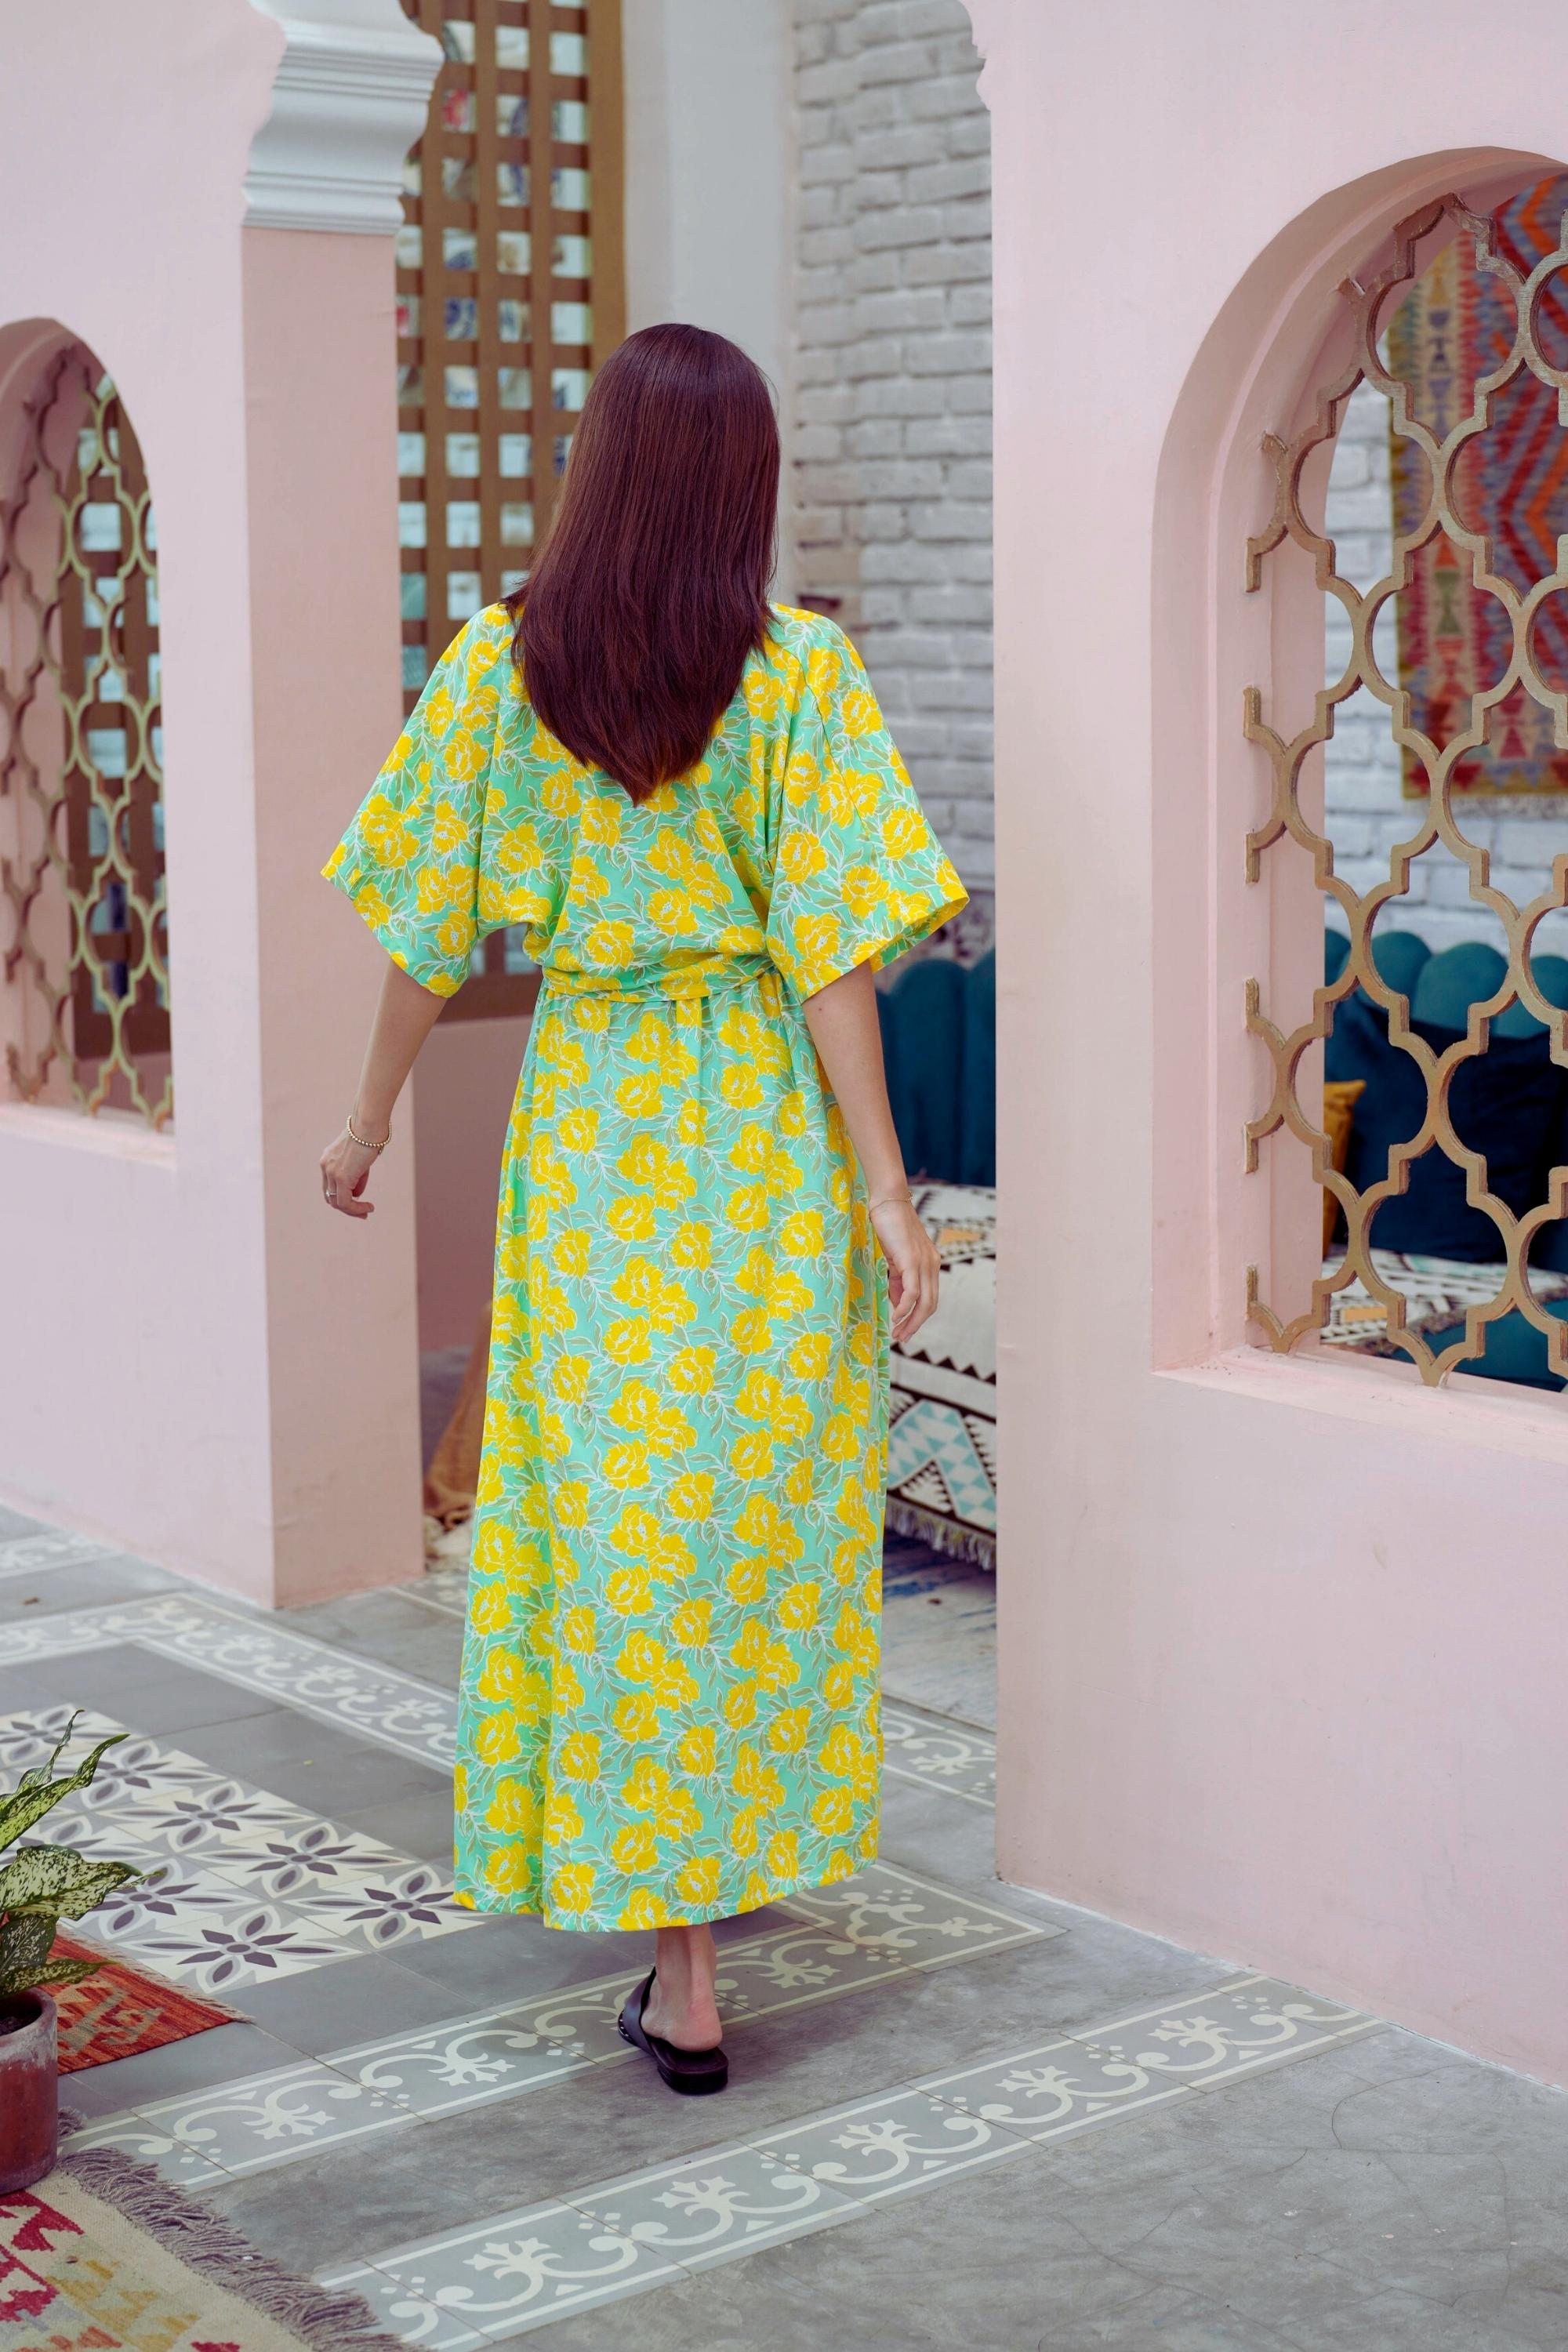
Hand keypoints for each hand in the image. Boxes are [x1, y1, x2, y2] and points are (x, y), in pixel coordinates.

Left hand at [319, 1127, 381, 1219]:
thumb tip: (356, 1194)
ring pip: (337, 1202)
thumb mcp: (360, 1159)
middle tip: (363, 1212)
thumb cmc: (370, 1137)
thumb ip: (356, 1176)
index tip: (359, 1201)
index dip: (342, 1196)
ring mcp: (331, 1172)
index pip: (330, 1185)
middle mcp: (325, 1166)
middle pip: (330, 1196)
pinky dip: (356, 1209)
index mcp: (327, 1159)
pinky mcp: (341, 1177)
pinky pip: (345, 1202)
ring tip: (367, 1211)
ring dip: (353, 1210)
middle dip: (346, 1207)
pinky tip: (368, 1207)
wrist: (369, 1126)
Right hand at [869, 1193, 939, 1345]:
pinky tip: (895, 1316)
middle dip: (916, 1324)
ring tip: (898, 1332)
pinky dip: (905, 1307)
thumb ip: (898, 1280)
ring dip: (911, 1321)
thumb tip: (897, 1304)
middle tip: (901, 1337)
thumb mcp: (894, 1259)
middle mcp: (932, 1265)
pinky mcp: (912, 1261)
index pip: (929, 1298)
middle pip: (930, 1305)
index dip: (918, 1317)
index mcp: (930, 1264)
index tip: (904, 1330)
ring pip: (924, 1301)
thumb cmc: (889, 1227)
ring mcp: (924, 1263)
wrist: (888, 1202)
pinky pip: (913, 1292)